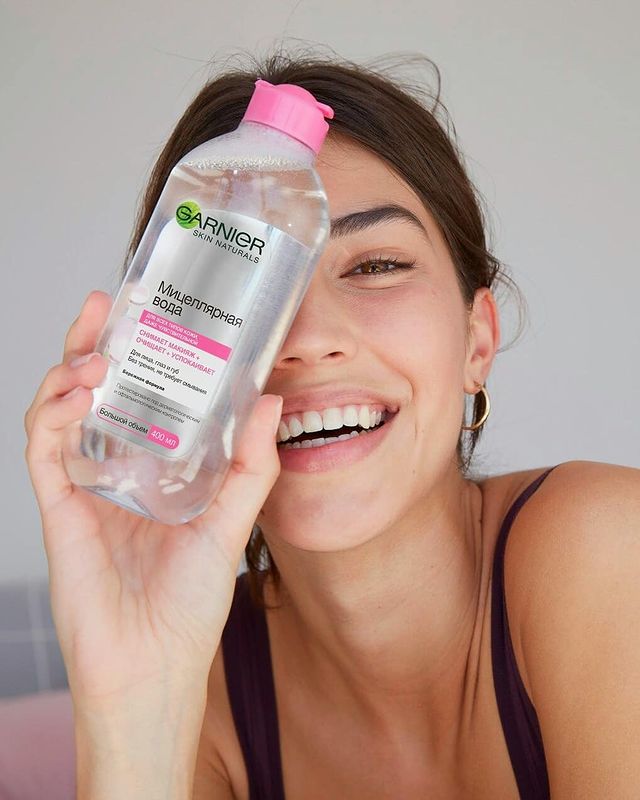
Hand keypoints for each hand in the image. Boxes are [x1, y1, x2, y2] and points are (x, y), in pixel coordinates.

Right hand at [24, 290, 282, 708]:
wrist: (154, 666)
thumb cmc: (189, 604)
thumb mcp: (231, 523)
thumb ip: (252, 466)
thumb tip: (269, 400)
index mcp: (151, 469)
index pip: (138, 395)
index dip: (138, 352)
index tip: (149, 312)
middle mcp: (114, 471)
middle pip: (93, 392)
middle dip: (93, 343)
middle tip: (105, 304)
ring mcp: (83, 488)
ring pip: (59, 412)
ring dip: (70, 373)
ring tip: (95, 352)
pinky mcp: (59, 510)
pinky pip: (43, 452)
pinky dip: (52, 416)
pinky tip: (77, 394)